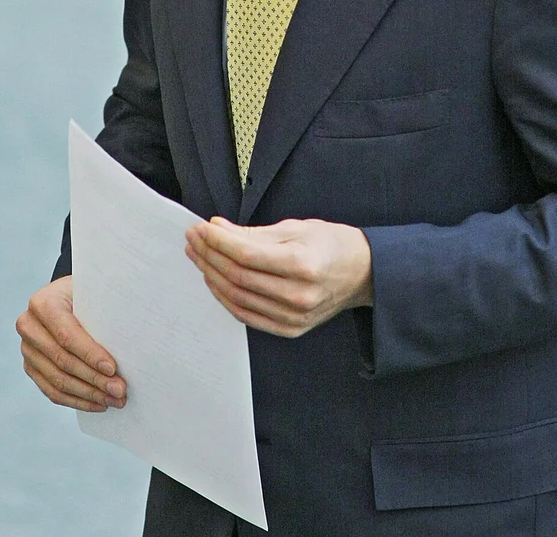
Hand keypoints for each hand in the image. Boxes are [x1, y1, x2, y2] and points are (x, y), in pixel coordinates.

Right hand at [16, 275, 126, 411]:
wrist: (69, 295)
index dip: (90, 355)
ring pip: (57, 381)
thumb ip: (103, 308)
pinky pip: (52, 391)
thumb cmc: (87, 292)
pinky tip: (98, 404)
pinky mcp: (31, 366)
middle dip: (94, 379)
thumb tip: (128, 340)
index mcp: (43, 303)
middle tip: (120, 390)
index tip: (113, 368)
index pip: (67, 335)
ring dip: (88, 394)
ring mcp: (27, 349)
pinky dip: (77, 400)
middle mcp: (29, 326)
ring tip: (114, 400)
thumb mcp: (94, 290)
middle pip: (62, 361)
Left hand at [185, 217, 372, 337]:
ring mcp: (293, 317)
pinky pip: (247, 316)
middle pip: (238, 277)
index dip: (217, 242)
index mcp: (302, 264)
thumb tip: (217, 229)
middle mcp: (297, 295)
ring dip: (211, 276)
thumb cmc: (331, 244)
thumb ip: (254, 232)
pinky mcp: (290, 329)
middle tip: (193, 239)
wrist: (363, 273)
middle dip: (209, 256)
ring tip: (198, 256)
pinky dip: (226, 298)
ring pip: (238, 299)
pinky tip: (215, 279)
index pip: (246, 255)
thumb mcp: (297, 228)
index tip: (199, 228)